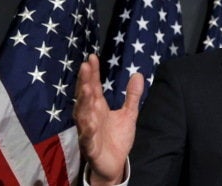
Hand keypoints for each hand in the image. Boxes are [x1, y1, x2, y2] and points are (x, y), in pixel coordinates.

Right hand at [73, 54, 144, 184]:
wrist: (114, 163)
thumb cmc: (117, 137)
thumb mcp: (129, 114)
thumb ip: (133, 96)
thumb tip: (138, 74)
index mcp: (98, 107)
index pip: (93, 86)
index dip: (92, 73)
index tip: (92, 57)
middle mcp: (90, 116)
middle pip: (85, 97)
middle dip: (85, 82)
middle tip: (86, 67)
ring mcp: (88, 131)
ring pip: (83, 115)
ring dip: (83, 102)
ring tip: (86, 89)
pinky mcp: (90, 146)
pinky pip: (87, 138)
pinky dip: (87, 131)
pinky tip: (89, 123)